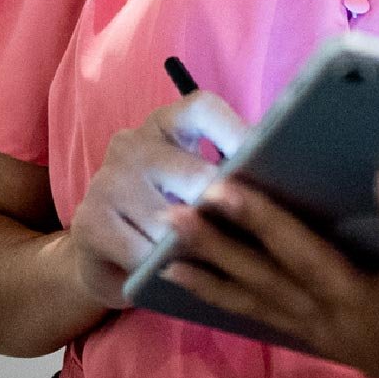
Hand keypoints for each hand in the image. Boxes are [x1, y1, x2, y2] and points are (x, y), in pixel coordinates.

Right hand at [62, 91, 250, 310]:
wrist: (106, 257)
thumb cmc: (170, 214)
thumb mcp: (198, 188)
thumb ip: (230, 177)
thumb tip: (289, 182)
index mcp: (167, 124)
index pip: (202, 108)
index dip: (234, 132)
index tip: (261, 162)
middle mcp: (132, 143)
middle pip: (192, 172)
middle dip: (219, 210)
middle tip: (238, 233)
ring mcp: (106, 180)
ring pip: (169, 221)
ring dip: (193, 247)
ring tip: (206, 259)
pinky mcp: (89, 220)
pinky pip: (141, 250)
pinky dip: (161, 266)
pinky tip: (168, 269)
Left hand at [160, 167, 378, 377]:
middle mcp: (374, 325)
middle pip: (312, 269)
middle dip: (264, 227)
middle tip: (220, 187)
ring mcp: (339, 332)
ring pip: (269, 288)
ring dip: (219, 253)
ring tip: (172, 215)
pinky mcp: (321, 334)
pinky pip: (258, 308)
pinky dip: (215, 284)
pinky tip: (172, 260)